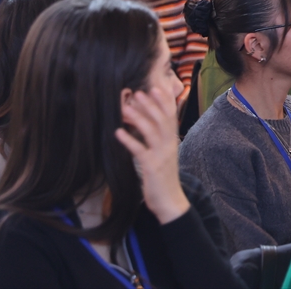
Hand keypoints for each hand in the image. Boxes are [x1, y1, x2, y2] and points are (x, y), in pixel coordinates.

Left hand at [116, 86, 189, 224]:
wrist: (170, 201)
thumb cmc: (162, 177)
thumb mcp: (162, 155)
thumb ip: (156, 140)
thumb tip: (144, 124)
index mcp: (172, 141)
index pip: (171, 116)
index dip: (164, 102)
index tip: (156, 88)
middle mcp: (169, 145)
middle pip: (162, 120)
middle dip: (151, 105)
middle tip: (139, 92)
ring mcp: (162, 155)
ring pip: (152, 131)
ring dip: (139, 118)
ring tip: (126, 108)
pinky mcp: (152, 167)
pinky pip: (140, 150)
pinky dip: (129, 140)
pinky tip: (118, 133)